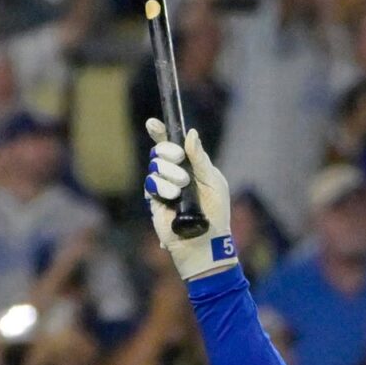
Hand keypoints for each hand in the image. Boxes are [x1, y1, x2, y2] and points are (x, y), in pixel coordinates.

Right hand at [143, 119, 236, 279]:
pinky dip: (162, 189)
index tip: (152, 123)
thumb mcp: (213, 182)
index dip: (161, 132)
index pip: (173, 145)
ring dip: (170, 175)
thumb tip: (191, 133)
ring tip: (181, 190)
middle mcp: (175, 174)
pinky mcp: (154, 200)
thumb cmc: (215, 213)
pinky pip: (150, 183)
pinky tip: (172, 199)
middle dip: (168, 153)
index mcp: (191, 166)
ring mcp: (163, 186)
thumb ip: (200, 158)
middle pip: (159, 151)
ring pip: (154, 166)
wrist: (204, 241)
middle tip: (180, 162)